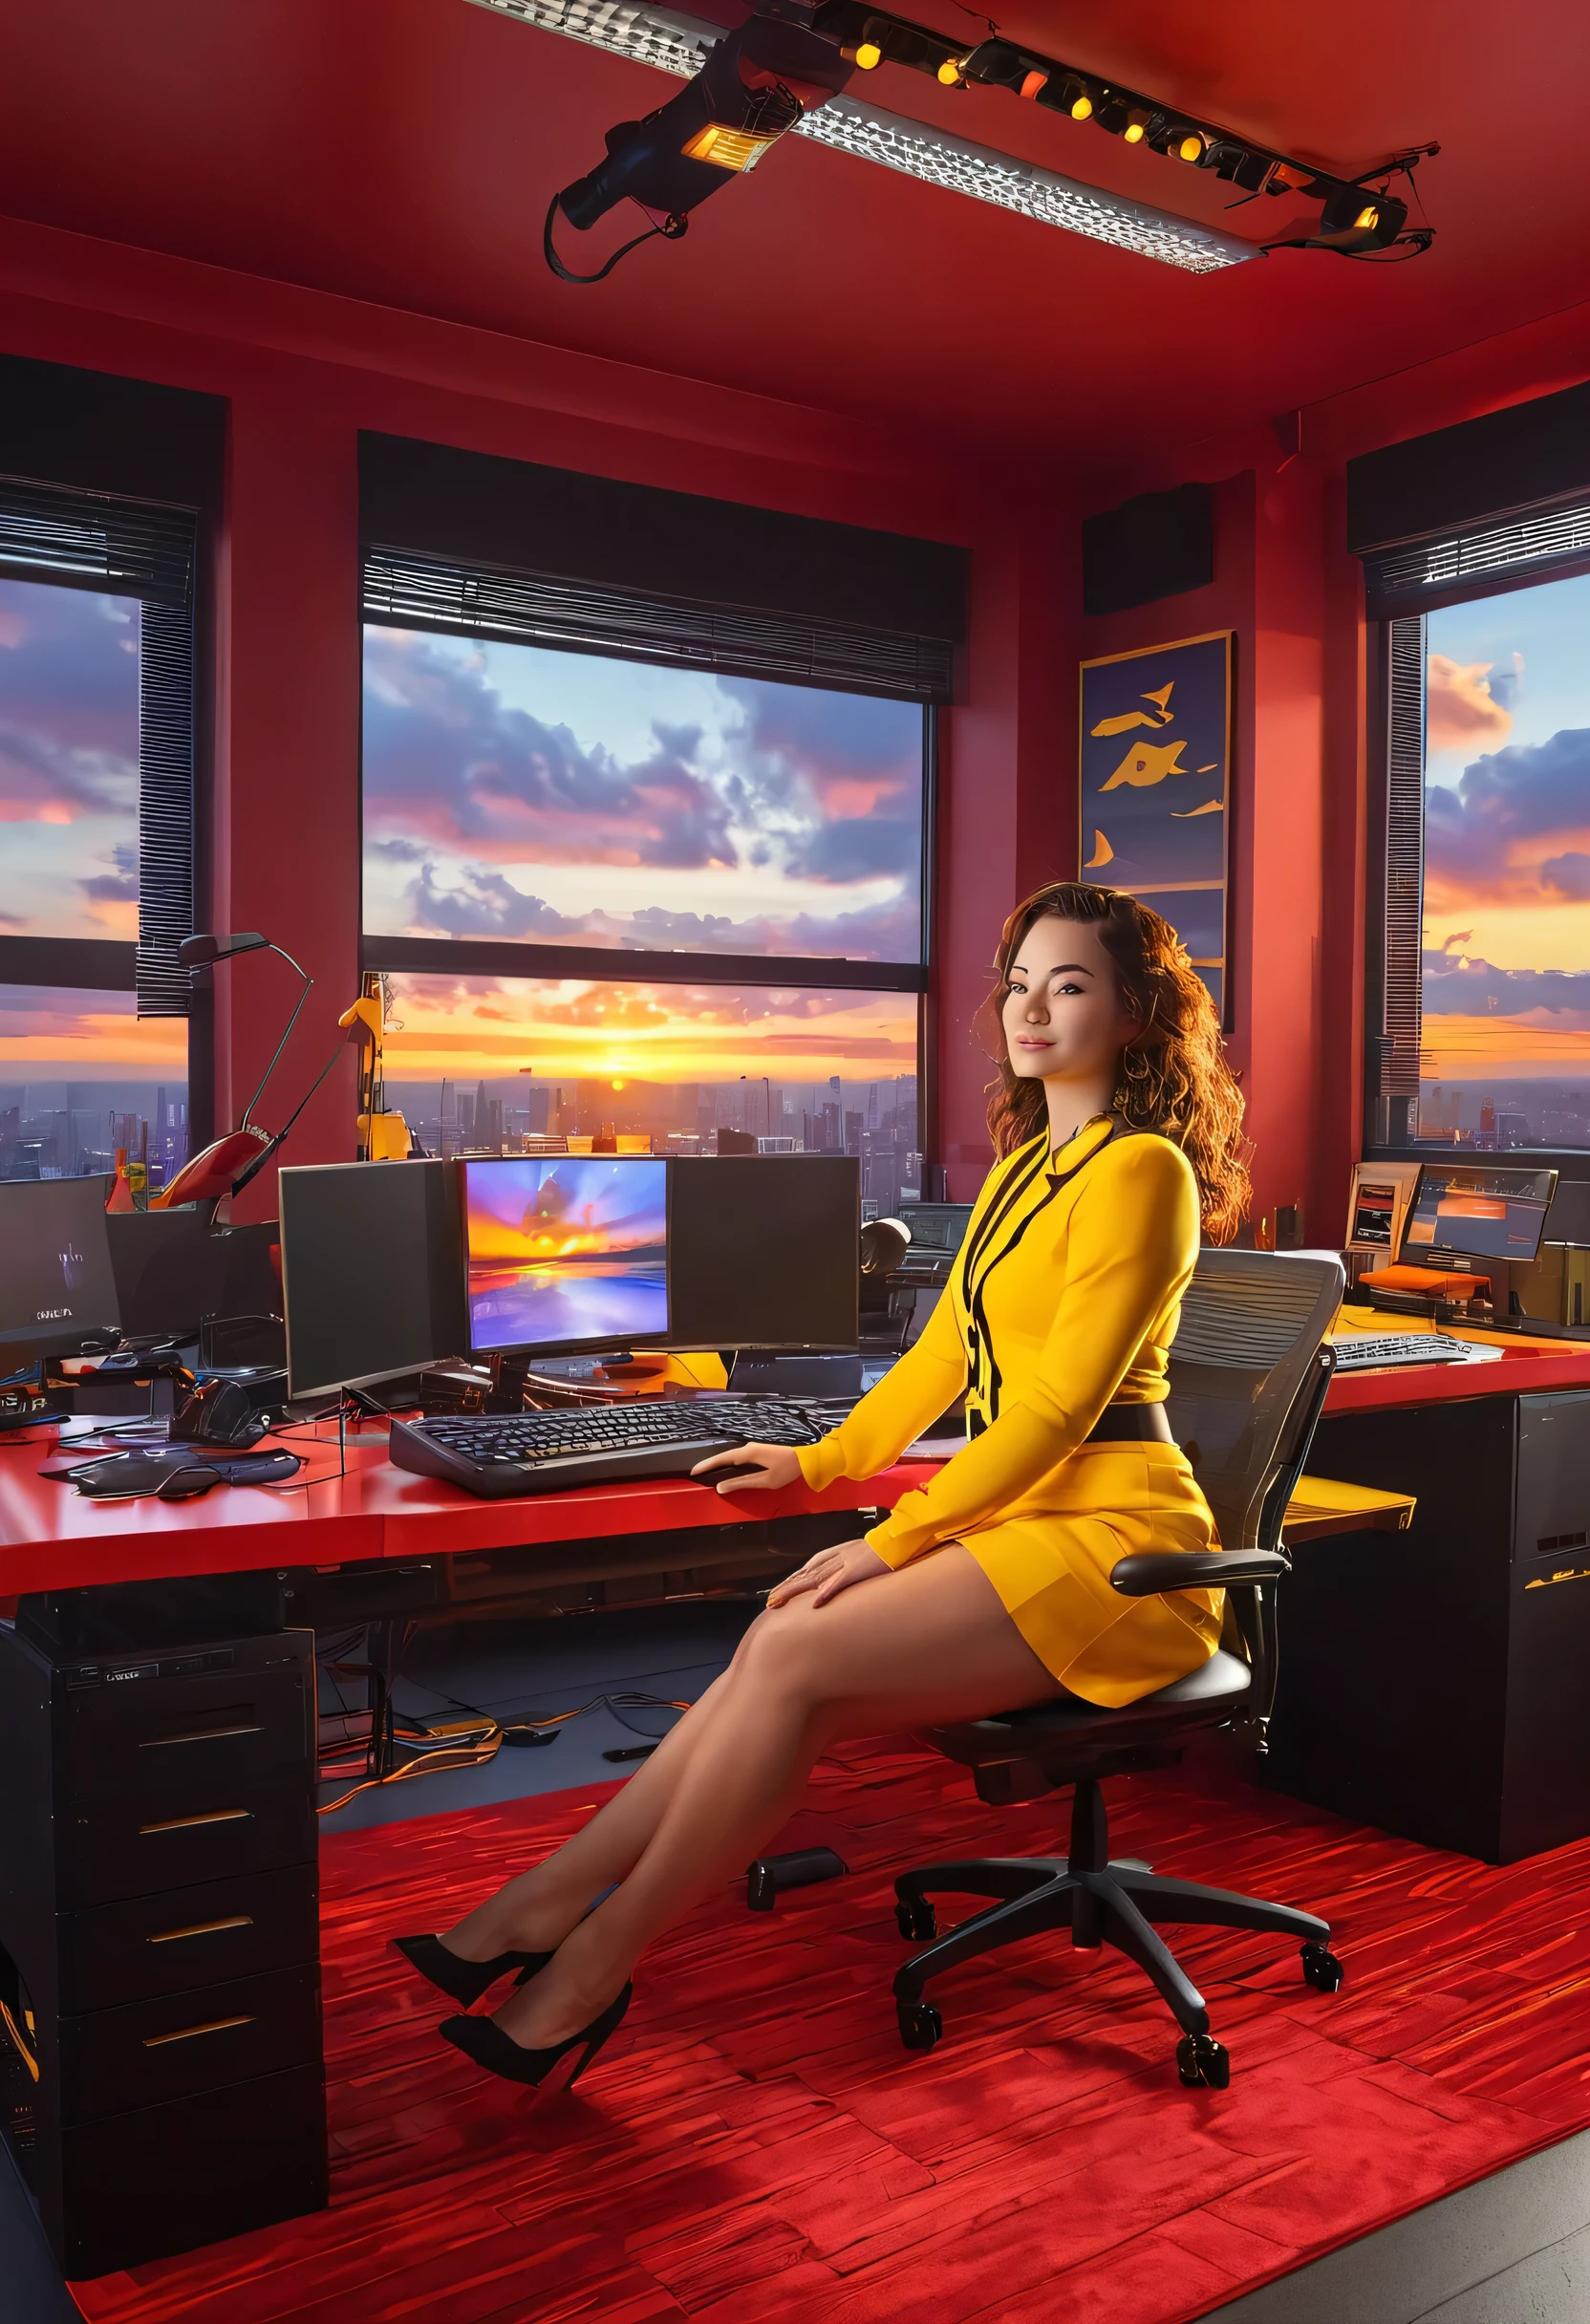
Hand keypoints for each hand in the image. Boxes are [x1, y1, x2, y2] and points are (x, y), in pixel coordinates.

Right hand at [690, 1440, 803, 1494]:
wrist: (808, 1458)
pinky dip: (730, 1464)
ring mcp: (754, 1448)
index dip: (707, 1465)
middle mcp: (748, 1447)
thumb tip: (721, 1487)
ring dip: (720, 1464)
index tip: (693, 1471)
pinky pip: (739, 1458)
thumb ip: (742, 1483)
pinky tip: (728, 1470)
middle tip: (698, 1474)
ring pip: (732, 1457)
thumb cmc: (787, 1469)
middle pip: (725, 1456)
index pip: (722, 1459)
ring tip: (709, 1473)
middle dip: (711, 1464)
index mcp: (748, 1453)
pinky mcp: (759, 1451)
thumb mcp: (765, 1480)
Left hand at [767, 1537, 888, 1608]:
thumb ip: (840, 1571)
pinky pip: (838, 1582)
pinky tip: (816, 1601)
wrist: (893, 1542)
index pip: (805, 1570)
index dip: (790, 1582)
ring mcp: (843, 1564)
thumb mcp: (854, 1560)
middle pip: (804, 1575)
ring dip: (796, 1590)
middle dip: (786, 1588)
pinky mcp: (855, 1570)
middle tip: (770, 1601)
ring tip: (780, 1600)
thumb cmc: (876, 1553)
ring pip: (814, 1578)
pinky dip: (827, 1591)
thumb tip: (826, 1586)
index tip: (776, 1594)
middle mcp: (833, 1559)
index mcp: (833, 1556)